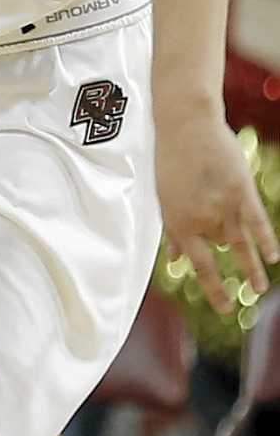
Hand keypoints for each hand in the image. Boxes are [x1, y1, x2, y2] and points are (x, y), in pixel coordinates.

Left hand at [157, 107, 279, 315]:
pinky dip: (266, 240)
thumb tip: (175, 261)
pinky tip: (273, 258)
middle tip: (241, 282)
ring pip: (239, 241)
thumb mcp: (165, 199)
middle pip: (220, 246)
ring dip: (252, 266)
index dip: (215, 290)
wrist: (185, 127)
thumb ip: (175, 232)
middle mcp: (200, 220)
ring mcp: (222, 206)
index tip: (227, 309)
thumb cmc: (172, 163)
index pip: (200, 266)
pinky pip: (257, 223)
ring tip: (259, 288)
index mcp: (178, 223)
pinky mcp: (242, 191)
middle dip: (225, 249)